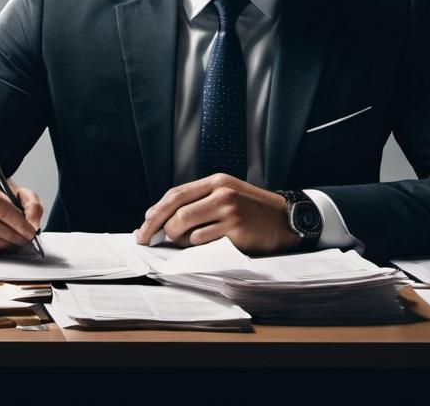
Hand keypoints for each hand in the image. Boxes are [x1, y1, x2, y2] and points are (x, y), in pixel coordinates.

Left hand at [133, 173, 297, 254]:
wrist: (286, 220)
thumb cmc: (252, 211)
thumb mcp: (227, 194)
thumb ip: (199, 201)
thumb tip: (160, 216)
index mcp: (216, 181)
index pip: (176, 194)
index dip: (156, 211)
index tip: (143, 226)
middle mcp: (222, 194)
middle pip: (176, 212)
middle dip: (158, 228)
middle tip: (148, 240)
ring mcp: (230, 213)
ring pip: (186, 230)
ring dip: (180, 241)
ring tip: (189, 241)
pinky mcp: (236, 232)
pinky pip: (202, 243)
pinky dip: (197, 248)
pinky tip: (206, 246)